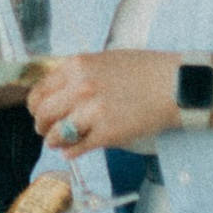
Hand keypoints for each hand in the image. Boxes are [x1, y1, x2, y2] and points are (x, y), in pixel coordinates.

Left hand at [26, 50, 178, 156]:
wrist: (176, 84)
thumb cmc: (144, 71)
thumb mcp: (104, 60)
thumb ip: (78, 74)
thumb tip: (56, 92)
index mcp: (76, 66)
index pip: (39, 91)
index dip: (36, 106)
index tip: (40, 113)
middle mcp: (80, 88)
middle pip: (43, 114)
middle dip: (41, 125)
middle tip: (46, 131)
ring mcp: (93, 112)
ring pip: (56, 134)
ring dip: (54, 141)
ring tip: (58, 142)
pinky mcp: (108, 133)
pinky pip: (77, 148)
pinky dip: (70, 152)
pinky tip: (72, 151)